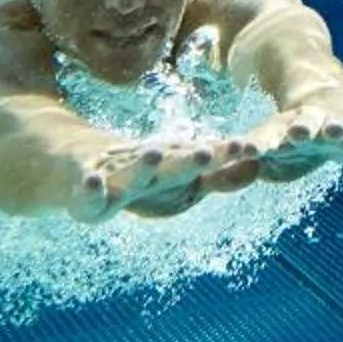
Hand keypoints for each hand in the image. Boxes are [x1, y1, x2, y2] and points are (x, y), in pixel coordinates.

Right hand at [64, 134, 251, 222]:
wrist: (84, 162)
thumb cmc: (145, 175)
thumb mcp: (184, 181)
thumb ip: (220, 178)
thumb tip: (259, 168)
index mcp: (172, 167)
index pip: (203, 159)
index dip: (224, 155)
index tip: (248, 147)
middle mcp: (148, 167)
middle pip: (172, 165)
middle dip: (189, 160)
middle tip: (206, 152)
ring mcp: (116, 178)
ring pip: (131, 173)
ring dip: (142, 164)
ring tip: (153, 154)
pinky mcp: (87, 194)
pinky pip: (89, 194)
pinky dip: (90, 188)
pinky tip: (92, 182)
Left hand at [240, 105, 342, 183]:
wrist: (324, 102)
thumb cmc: (288, 140)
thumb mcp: (266, 151)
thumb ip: (242, 166)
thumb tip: (212, 177)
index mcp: (277, 132)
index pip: (263, 138)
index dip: (253, 145)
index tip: (241, 150)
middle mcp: (303, 124)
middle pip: (299, 126)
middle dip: (298, 131)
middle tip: (296, 135)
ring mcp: (329, 123)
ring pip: (330, 124)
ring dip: (331, 128)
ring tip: (335, 131)